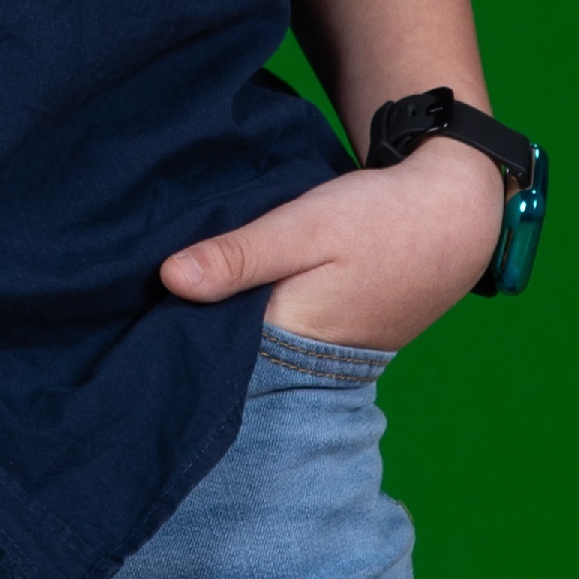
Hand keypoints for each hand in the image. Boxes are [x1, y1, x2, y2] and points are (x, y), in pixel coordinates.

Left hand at [159, 136, 507, 352]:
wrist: (456, 215)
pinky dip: (249, 308)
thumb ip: (240, 255)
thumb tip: (167, 279)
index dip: (166, 327)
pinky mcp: (330, 334)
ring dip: (218, 313)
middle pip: (224, 351)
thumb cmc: (379, 219)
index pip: (208, 351)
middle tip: (133, 284)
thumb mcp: (304, 225)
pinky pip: (272, 330)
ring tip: (168, 282)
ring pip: (247, 340)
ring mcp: (321, 355)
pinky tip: (221, 281)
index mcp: (288, 342)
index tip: (122, 301)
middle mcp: (302, 363)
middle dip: (187, 322)